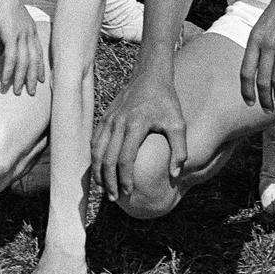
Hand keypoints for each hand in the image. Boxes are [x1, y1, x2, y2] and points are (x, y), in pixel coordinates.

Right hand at [0, 0, 45, 94]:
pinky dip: (8, 71)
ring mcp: (22, 34)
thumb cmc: (0, 5)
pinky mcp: (11, 34)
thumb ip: (1, 41)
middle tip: (32, 93)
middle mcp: (30, 33)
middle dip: (34, 78)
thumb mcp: (3, 25)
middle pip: (35, 61)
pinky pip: (12, 58)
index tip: (42, 81)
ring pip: (24, 62)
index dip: (40, 67)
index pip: (39, 53)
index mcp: (31, 29)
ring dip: (21, 79)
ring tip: (17, 92)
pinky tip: (5, 81)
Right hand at [92, 73, 187, 201]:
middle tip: (114, 198)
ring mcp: (109, 119)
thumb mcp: (178, 123)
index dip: (125, 178)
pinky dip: (95, 157)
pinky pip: (95, 141)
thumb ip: (179, 149)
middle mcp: (118, 122)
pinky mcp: (105, 117)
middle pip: (107, 158)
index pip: (124, 158)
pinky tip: (100, 169)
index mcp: (135, 124)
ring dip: (98, 172)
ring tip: (103, 188)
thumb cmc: (166, 100)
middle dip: (108, 181)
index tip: (130, 193)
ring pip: (96, 151)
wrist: (150, 75)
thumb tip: (175, 174)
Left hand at [239, 0, 274, 112]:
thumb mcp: (264, 22)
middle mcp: (267, 43)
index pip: (246, 72)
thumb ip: (259, 42)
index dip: (247, 90)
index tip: (250, 102)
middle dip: (264, 99)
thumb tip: (257, 64)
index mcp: (255, 38)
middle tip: (268, 110)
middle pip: (262, 80)